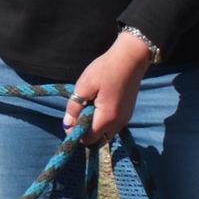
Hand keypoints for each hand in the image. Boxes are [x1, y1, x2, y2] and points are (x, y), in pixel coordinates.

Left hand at [63, 32, 152, 146]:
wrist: (130, 59)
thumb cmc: (105, 70)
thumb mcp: (84, 86)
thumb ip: (74, 107)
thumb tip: (67, 125)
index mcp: (107, 118)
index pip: (88, 139)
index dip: (76, 133)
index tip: (69, 119)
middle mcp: (118, 123)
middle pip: (97, 139)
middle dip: (85, 131)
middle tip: (78, 112)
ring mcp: (125, 119)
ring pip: (105, 133)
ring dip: (94, 125)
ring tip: (88, 106)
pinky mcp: (127, 113)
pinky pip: (112, 125)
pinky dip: (102, 121)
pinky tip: (97, 104)